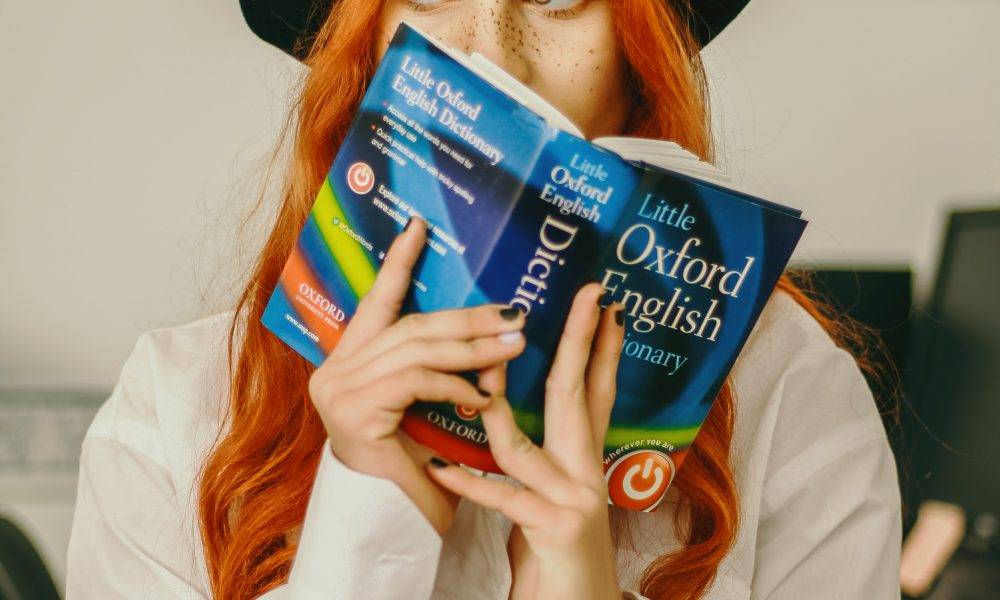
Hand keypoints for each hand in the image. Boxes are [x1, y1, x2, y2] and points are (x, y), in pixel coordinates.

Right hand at [307, 217, 526, 533]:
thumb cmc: (412, 464)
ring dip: (473, 346)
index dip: (398, 262)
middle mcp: (335, 370)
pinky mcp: (353, 412)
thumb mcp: (422, 403)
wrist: (391, 522)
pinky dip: (455, 384)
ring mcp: (338, 390)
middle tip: (514, 311)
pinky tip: (482, 393)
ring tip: (515, 343)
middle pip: (410, 326)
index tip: (420, 226)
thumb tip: (482, 322)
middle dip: (466, 317)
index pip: (377, 301)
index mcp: (349, 360)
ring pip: (418, 350)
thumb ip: (432, 364)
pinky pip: (416, 382)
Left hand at [427, 283, 625, 599]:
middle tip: (591, 296)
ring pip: (526, 443)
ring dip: (498, 405)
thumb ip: (540, 457)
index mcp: (584, 460)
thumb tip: (506, 411)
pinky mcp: (555, 530)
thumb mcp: (552, 495)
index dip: (602, 346)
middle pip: (577, 396)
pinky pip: (502, 497)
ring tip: (478, 372)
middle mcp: (587, 472)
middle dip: (581, 341)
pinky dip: (468, 482)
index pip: (596, 391)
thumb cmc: (556, 554)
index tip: (605, 304)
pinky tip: (438, 467)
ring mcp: (574, 499)